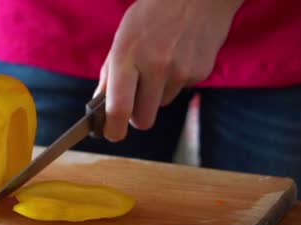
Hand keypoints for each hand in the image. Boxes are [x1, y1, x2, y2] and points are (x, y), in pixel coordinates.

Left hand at [95, 0, 243, 141]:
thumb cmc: (153, 14)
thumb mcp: (123, 37)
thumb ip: (110, 73)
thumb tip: (100, 105)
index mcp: (127, 56)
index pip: (119, 107)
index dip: (113, 129)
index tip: (111, 134)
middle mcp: (155, 66)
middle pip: (143, 119)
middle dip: (137, 117)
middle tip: (135, 102)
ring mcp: (180, 71)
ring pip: (162, 105)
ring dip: (157, 93)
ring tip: (161, 63)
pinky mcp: (200, 73)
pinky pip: (180, 90)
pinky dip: (176, 81)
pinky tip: (178, 56)